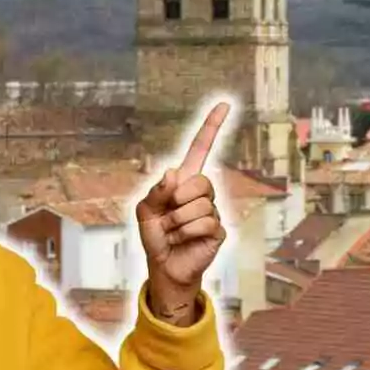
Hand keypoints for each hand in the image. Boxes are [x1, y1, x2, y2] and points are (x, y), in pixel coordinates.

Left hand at [137, 102, 229, 325]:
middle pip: (199, 181)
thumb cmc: (155, 235)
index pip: (201, 148)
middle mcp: (202, 192)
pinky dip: (185, 233)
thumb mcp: (145, 211)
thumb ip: (156, 191)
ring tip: (172, 232)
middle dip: (177, 200)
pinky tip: (182, 240)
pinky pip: (205, 223)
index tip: (224, 104)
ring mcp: (213, 210)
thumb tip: (173, 174)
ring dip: (177, 222)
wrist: (163, 265)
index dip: (211, 127)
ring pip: (199, 205)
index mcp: (184, 180)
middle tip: (168, 216)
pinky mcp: (219, 230)